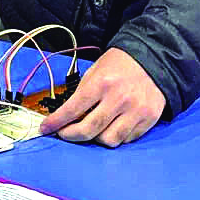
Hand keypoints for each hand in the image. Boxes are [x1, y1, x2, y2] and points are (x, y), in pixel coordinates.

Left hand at [39, 48, 164, 146]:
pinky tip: (111, 127)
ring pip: (108, 140)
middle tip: (64, 134)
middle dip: (71, 135)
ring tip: (92, 130)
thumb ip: (83, 93)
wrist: (154, 59)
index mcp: (102, 83)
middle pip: (89, 130)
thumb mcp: (96, 70)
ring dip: (95, 139)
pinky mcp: (148, 119)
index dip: (57, 122)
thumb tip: (67, 116)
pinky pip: (126, 139)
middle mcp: (119, 99)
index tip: (45, 128)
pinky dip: (115, 137)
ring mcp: (135, 111)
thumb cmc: (120, 64)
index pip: (74, 109)